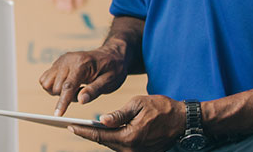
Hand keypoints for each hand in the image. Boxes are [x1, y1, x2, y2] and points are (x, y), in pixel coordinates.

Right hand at [39, 46, 127, 115]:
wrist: (110, 55)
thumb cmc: (112, 68)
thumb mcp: (109, 81)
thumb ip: (94, 90)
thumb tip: (81, 100)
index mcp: (82, 63)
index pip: (68, 86)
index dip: (62, 102)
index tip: (57, 116)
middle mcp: (67, 60)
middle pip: (56, 87)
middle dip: (66, 97)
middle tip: (83, 92)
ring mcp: (60, 60)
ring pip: (46, 83)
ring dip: (57, 91)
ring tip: (75, 88)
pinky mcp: (57, 63)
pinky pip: (45, 79)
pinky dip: (53, 86)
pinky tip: (68, 85)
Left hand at [68, 95, 184, 151]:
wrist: (183, 121)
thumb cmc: (162, 108)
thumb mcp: (139, 104)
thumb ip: (119, 114)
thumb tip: (101, 120)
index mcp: (129, 137)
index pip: (100, 135)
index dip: (83, 131)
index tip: (69, 126)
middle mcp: (131, 149)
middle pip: (104, 142)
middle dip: (88, 134)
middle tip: (72, 126)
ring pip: (112, 145)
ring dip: (99, 137)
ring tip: (84, 128)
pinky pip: (121, 146)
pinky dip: (112, 139)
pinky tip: (104, 131)